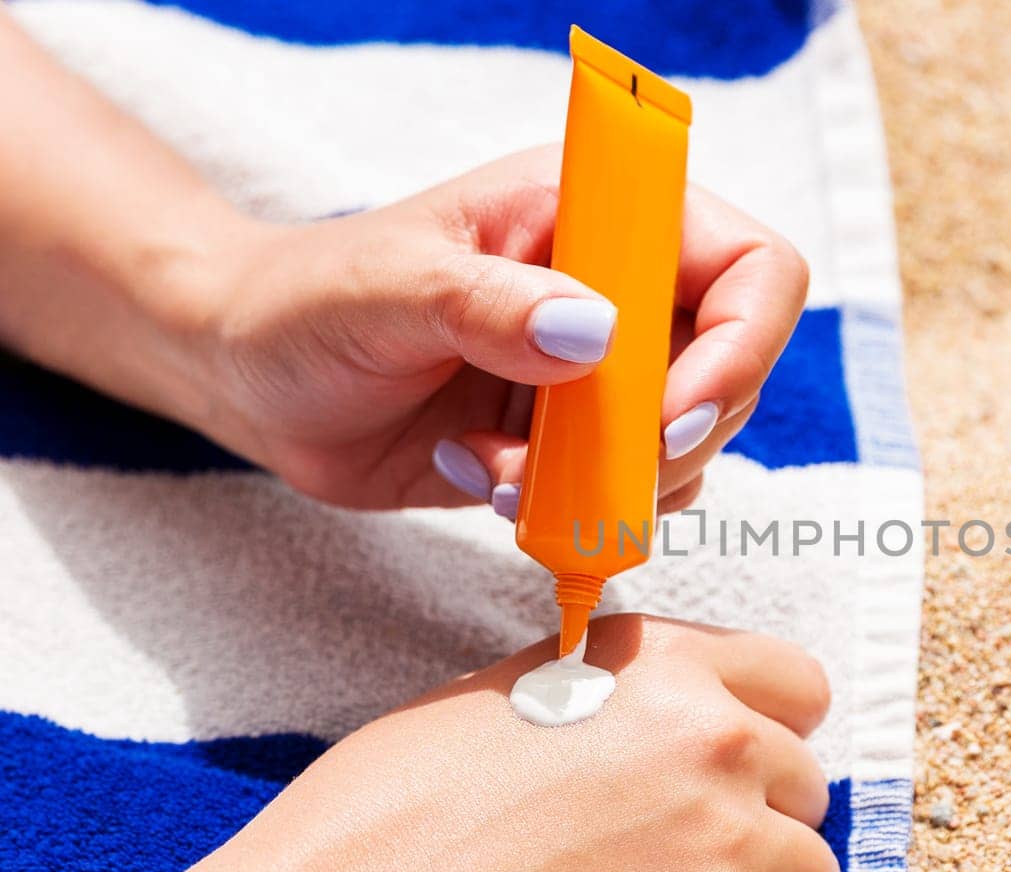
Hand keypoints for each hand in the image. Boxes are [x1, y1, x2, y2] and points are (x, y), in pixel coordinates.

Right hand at [0, 615, 837, 871]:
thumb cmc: (394, 811)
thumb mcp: (507, 694)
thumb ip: (615, 699)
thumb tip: (660, 726)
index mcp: (662, 662)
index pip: (798, 684)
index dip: (774, 729)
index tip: (740, 768)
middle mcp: (714, 738)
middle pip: (809, 785)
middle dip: (760, 822)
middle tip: (681, 859)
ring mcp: (726, 841)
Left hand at [187, 146, 807, 511]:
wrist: (252, 377)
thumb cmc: (309, 300)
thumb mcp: (388, 289)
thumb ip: (489, 305)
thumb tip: (597, 334)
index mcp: (596, 215)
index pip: (750, 268)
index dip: (744, 344)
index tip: (673, 414)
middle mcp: (621, 292)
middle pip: (737, 370)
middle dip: (674, 436)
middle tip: (587, 464)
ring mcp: (604, 375)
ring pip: (691, 445)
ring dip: (616, 482)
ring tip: (503, 474)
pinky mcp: (575, 445)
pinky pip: (630, 494)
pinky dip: (575, 511)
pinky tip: (485, 483)